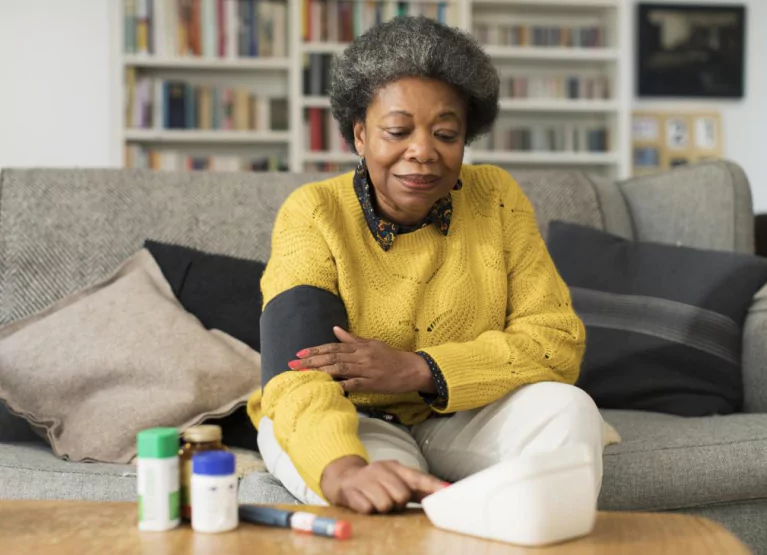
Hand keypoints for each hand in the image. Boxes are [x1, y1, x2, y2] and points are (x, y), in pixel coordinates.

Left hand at [289, 327, 435, 394]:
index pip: (333, 347)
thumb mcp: (372, 344)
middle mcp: (361, 356)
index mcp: (360, 347)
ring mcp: (366, 370)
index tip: (299, 353)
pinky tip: (327, 387)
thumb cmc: (391, 357)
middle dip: (311, 361)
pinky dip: (340, 385)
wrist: (412, 369)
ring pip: (339, 368)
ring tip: (304, 374)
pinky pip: (353, 384)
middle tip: (293, 364)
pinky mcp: (372, 383)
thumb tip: (335, 329)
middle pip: (332, 357)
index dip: (316, 350)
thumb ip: (352, 338)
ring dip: (320, 371)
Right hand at [320, 456, 446, 513]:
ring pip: (385, 504)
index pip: (418, 477)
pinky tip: (364, 501)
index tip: (447, 491)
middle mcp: (381, 470)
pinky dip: (368, 509)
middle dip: (398, 503)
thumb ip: (419, 487)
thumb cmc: (377, 482)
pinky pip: (368, 509)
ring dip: (382, 508)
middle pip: (402, 495)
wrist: (344, 477)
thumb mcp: (396, 479)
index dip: (432, 486)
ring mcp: (365, 480)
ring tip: (376, 500)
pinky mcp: (351, 492)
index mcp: (395, 467)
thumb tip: (444, 492)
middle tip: (389, 499)